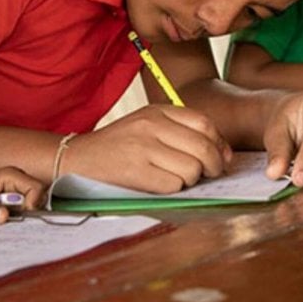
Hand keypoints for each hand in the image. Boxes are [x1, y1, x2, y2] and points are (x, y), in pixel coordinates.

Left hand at [0, 166, 46, 223]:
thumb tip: (3, 217)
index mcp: (12, 175)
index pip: (37, 188)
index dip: (33, 203)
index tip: (21, 214)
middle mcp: (19, 179)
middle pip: (40, 196)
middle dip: (30, 210)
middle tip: (13, 216)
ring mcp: (20, 188)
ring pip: (36, 203)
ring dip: (25, 213)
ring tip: (8, 215)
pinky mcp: (18, 197)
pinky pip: (29, 208)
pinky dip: (22, 215)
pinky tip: (9, 216)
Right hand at [65, 104, 232, 193]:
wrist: (77, 157)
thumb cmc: (117, 146)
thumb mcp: (146, 126)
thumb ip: (182, 132)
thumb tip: (225, 154)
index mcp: (155, 111)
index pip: (205, 123)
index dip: (219, 144)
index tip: (219, 157)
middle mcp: (150, 126)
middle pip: (204, 148)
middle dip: (214, 166)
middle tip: (208, 174)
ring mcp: (143, 148)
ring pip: (192, 169)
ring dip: (190, 180)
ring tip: (175, 177)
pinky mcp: (137, 172)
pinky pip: (174, 186)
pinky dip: (172, 189)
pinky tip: (158, 184)